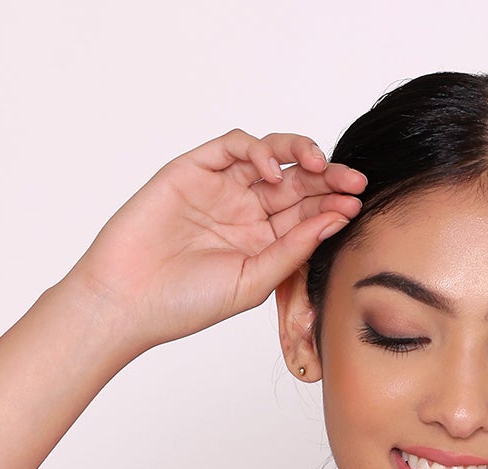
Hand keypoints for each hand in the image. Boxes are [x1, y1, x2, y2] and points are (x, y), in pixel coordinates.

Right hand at [58, 129, 364, 351]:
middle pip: (296, 182)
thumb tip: (335, 220)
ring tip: (319, 165)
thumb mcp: (253, 281)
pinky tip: (274, 170)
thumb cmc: (187, 303)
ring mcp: (221, 188)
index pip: (307, 214)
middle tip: (353, 180)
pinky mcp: (194, 169)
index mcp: (263, 241)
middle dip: (327, 177)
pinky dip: (258, 149)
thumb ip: (292, 250)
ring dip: (299, 153)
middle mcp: (245, 211)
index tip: (357, 206)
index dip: (333, 205)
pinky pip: (233, 146)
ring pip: (270, 155)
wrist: (129, 300)